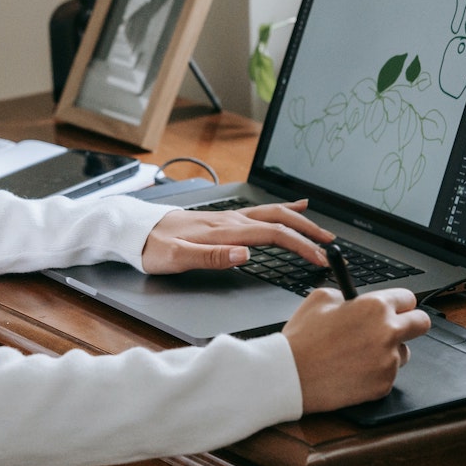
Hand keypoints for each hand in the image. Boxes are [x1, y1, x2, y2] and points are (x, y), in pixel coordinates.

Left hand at [140, 200, 334, 273]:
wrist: (134, 231)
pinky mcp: (223, 220)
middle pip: (278, 220)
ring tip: (320, 228)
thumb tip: (245, 254)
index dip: (300, 245)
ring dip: (299, 221)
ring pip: (272, 213)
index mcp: (223, 230)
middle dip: (308, 231)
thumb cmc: (152, 247)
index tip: (319, 258)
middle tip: (331, 245)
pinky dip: (281, 210)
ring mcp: (227, 217)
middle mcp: (229, 220)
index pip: (271, 235)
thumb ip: (211, 257)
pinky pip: (260, 211)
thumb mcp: (176, 258)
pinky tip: (292, 207)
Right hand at [282, 287, 429, 411]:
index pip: (409, 299)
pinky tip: (352, 370)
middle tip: (395, 327)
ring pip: (404, 353)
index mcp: (375, 307)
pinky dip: (375, 373)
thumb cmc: (302, 338)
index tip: (396, 308)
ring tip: (360, 353)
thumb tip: (354, 301)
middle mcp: (388, 333)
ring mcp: (388, 362)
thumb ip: (346, 295)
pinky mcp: (383, 385)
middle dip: (411, 323)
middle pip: (422, 323)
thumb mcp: (320, 298)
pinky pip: (388, 375)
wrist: (291, 375)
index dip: (400, 303)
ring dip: (390, 351)